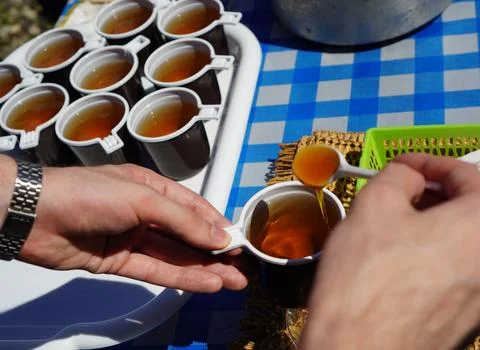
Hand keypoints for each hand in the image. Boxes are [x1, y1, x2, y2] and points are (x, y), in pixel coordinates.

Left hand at [4, 159, 246, 292]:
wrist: (36, 215)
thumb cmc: (89, 193)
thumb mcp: (143, 198)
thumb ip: (182, 220)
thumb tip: (219, 236)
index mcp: (153, 188)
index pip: (194, 208)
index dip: (217, 226)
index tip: (239, 242)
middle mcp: (146, 213)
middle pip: (188, 236)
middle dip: (216, 252)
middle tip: (242, 269)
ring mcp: (133, 238)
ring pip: (176, 257)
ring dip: (204, 269)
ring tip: (233, 282)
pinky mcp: (119, 262)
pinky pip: (156, 270)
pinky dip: (180, 278)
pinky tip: (205, 285)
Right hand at [300, 154, 479, 349]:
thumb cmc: (367, 274)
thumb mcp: (375, 206)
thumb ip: (399, 175)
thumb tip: (410, 176)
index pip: (468, 174)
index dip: (429, 161)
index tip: (402, 164)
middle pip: (471, 208)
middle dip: (433, 192)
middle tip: (397, 192)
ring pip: (464, 240)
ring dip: (434, 222)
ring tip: (393, 225)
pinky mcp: (469, 319)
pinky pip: (458, 270)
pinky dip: (435, 252)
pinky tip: (399, 260)